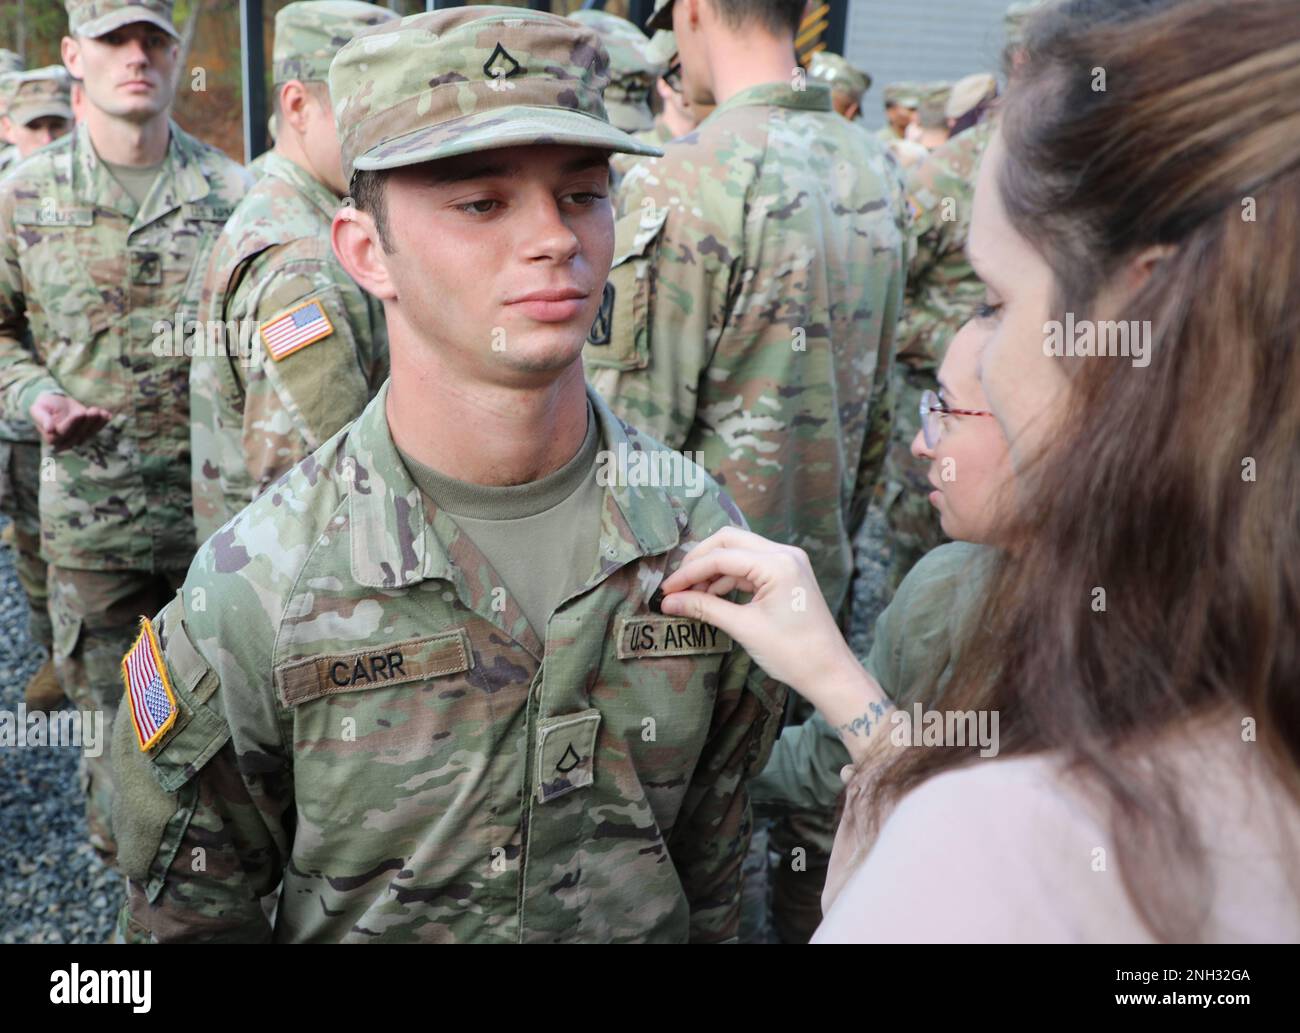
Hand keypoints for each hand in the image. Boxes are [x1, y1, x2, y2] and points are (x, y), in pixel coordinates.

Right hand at [29, 392, 111, 449]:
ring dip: (97, 421)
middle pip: (80, 433)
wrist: (54, 404)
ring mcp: (78, 438)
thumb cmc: (44, 406)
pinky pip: (97, 429)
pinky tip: (107, 415)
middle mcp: (66, 441)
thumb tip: (49, 430)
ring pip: (90, 432)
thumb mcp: (38, 410)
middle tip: (93, 410)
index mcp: (52, 438)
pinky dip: (103, 422)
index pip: (65, 432)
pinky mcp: (88, 432)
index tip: (80, 413)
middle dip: (87, 421)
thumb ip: (42, 419)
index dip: (73, 423)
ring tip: (99, 411)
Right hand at [659, 526, 863, 701]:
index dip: (689, 572)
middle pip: (728, 541)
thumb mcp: (743, 628)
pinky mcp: (787, 573)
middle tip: (677, 586)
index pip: (721, 557)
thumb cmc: (793, 653)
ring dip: (712, 570)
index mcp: (778, 563)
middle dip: (699, 561)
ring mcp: (788, 561)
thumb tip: (668, 602)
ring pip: (738, 552)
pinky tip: (711, 596)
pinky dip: (728, 578)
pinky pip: (750, 566)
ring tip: (690, 596)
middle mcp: (784, 553)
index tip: (666, 590)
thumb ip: (704, 608)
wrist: (829, 672)